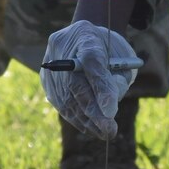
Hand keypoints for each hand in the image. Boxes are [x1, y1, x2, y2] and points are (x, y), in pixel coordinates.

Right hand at [40, 20, 139, 139]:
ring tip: (104, 133)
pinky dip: (76, 117)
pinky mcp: (46, 79)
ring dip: (86, 119)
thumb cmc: (107, 47)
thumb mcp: (121, 56)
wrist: (83, 36)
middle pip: (77, 84)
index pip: (92, 60)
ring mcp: (50, 63)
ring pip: (67, 97)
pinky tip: (90, 128)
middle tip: (110, 130)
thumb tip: (109, 109)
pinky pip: (60, 102)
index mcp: (86, 35)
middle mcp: (63, 47)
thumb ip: (118, 76)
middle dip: (94, 111)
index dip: (101, 86)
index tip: (111, 111)